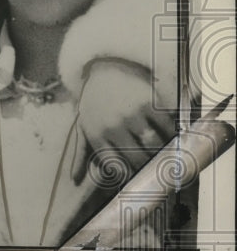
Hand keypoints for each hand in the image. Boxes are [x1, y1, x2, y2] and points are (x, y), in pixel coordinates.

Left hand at [72, 59, 175, 183]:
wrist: (106, 70)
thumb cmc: (94, 104)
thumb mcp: (82, 126)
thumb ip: (80, 153)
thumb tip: (75, 178)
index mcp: (96, 135)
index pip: (117, 167)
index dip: (132, 177)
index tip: (140, 180)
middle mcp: (113, 126)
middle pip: (139, 159)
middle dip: (151, 169)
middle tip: (160, 173)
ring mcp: (131, 114)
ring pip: (154, 145)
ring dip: (164, 154)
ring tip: (169, 159)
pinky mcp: (148, 103)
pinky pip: (166, 126)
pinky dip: (173, 135)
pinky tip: (175, 139)